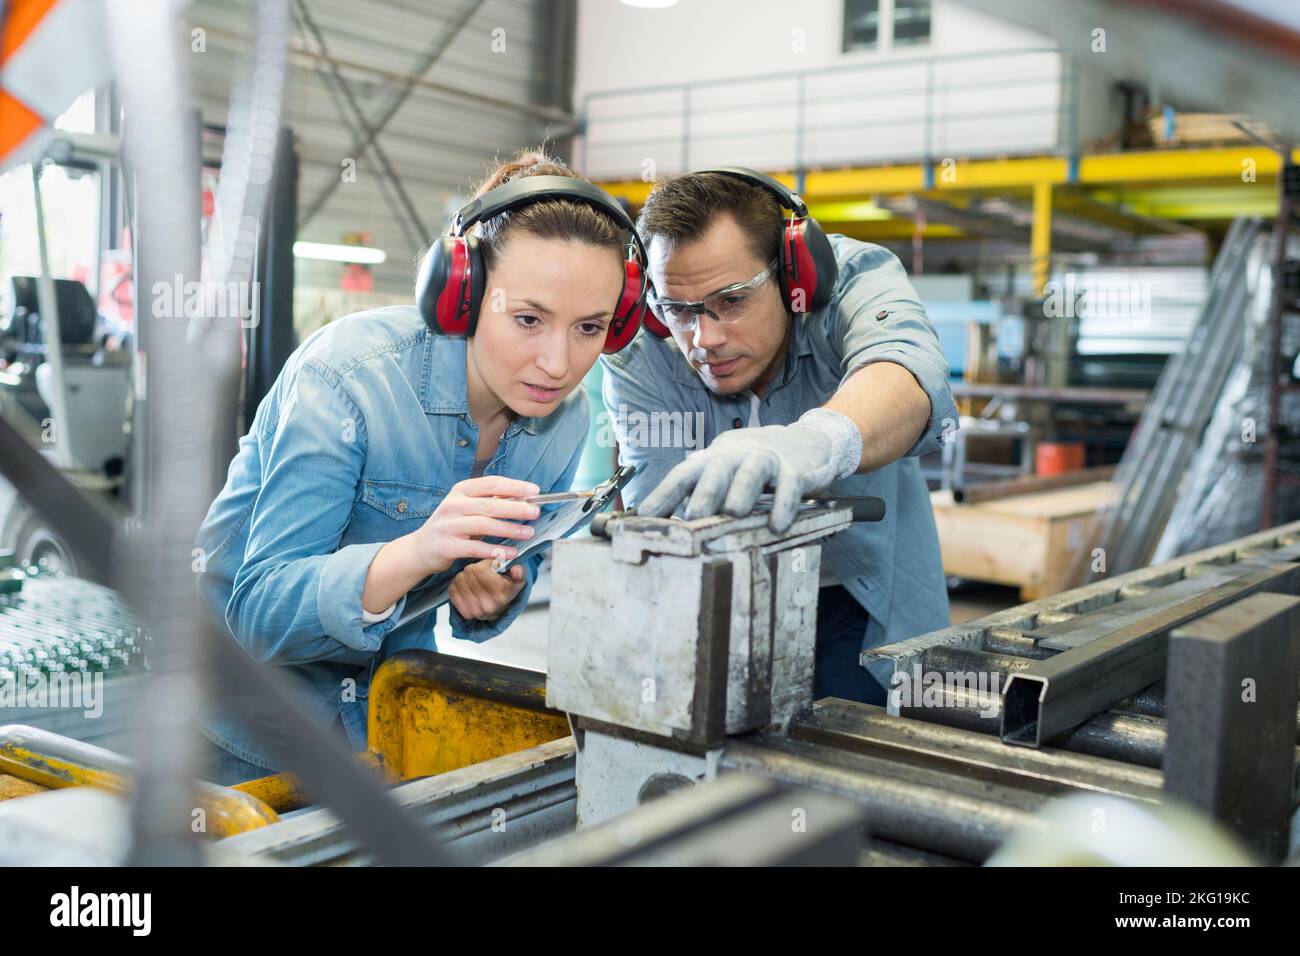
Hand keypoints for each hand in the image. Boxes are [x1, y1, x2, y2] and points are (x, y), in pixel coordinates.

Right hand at [410, 476, 539, 575]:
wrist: (420, 549)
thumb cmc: (451, 527)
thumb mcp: (466, 508)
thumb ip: (490, 502)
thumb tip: (522, 498)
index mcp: (460, 491)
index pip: (490, 483)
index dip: (514, 486)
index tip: (534, 490)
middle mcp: (452, 505)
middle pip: (489, 504)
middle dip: (515, 508)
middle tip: (535, 512)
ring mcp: (448, 525)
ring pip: (483, 525)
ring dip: (509, 529)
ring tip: (528, 533)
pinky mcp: (446, 546)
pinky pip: (475, 548)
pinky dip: (495, 550)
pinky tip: (510, 553)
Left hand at [449, 560, 525, 621]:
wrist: (502, 606)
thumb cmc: (508, 588)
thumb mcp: (518, 577)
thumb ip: (519, 572)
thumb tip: (516, 571)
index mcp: (502, 594)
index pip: (480, 570)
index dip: (483, 564)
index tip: (490, 566)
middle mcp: (489, 606)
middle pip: (469, 573)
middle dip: (474, 568)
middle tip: (481, 571)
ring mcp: (476, 611)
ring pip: (460, 580)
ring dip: (465, 576)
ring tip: (474, 578)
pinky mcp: (465, 613)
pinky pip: (453, 591)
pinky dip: (457, 585)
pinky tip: (467, 585)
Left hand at [637, 408, 862, 531]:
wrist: (807, 441)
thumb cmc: (756, 462)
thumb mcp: (726, 469)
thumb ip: (700, 487)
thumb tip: (663, 516)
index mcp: (715, 458)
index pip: (685, 473)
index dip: (664, 493)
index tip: (645, 516)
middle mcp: (738, 455)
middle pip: (718, 469)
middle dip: (704, 493)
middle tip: (693, 518)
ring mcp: (768, 460)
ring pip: (752, 472)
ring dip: (742, 491)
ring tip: (734, 513)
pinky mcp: (796, 470)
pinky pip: (790, 487)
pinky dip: (784, 505)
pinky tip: (777, 525)